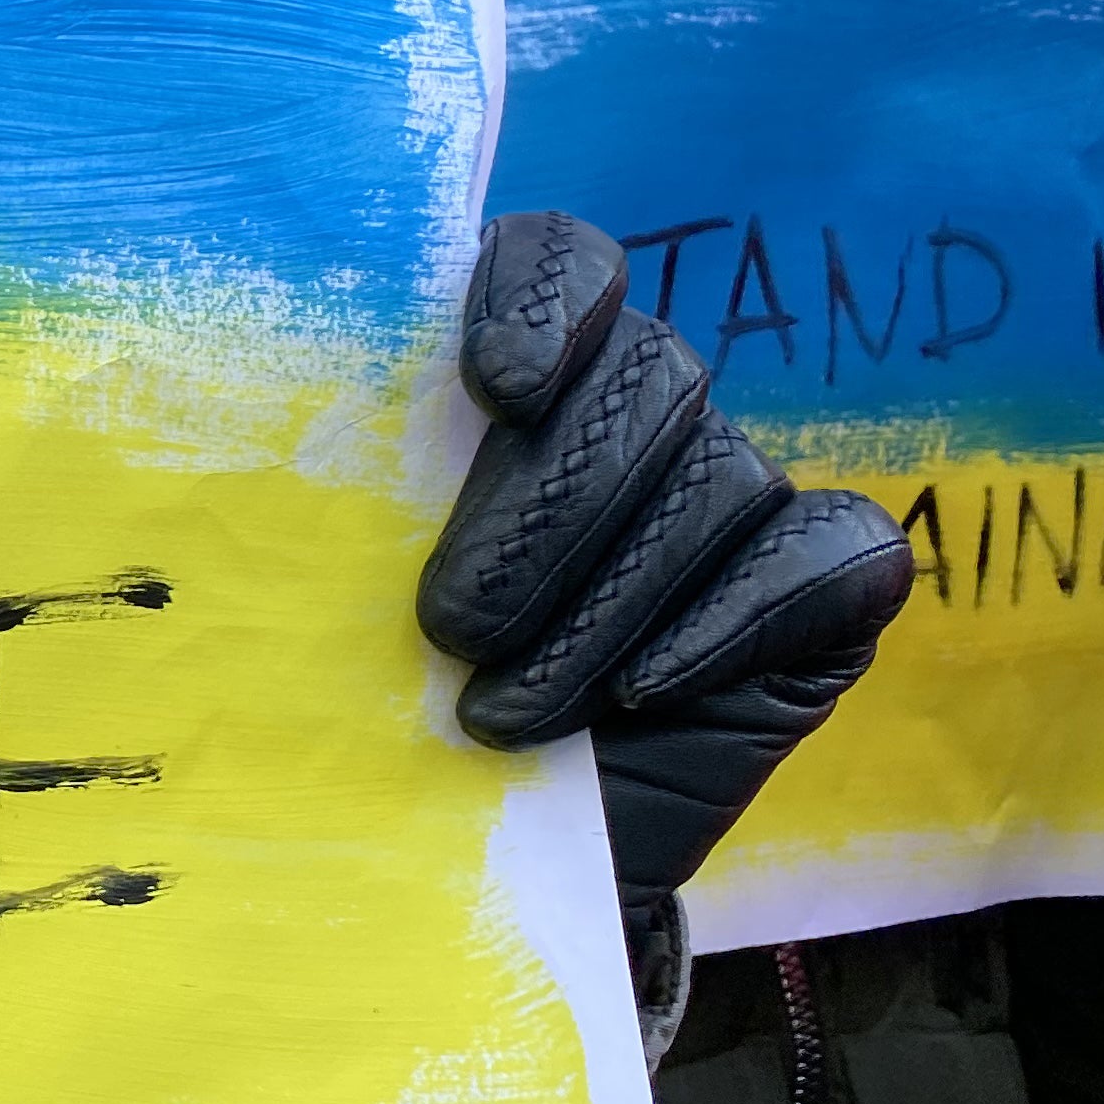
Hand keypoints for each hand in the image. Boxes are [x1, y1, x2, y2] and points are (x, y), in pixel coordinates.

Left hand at [419, 215, 914, 1037]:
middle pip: (645, 376)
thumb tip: (274, 430)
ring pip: (715, 479)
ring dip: (602, 603)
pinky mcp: (829, 585)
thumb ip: (353, 488)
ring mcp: (746, 493)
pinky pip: (822, 555)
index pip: (564, 258)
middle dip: (543, 509)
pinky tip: (644, 689)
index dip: (545, 295)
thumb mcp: (345, 586)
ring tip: (501, 713)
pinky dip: (730, 618)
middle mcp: (649, 410)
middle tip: (447, 629)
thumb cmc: (397, 698)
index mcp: (528, 370)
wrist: (486, 846)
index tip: (496, 385)